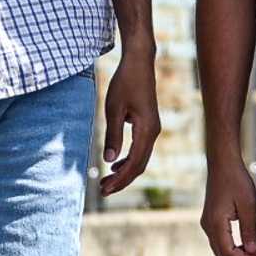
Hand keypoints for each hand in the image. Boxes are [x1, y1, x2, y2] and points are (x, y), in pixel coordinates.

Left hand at [99, 47, 160, 196]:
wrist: (139, 64)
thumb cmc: (125, 83)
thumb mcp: (113, 109)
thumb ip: (113, 135)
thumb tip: (109, 161)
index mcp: (146, 130)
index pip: (134, 163)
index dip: (120, 179)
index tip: (104, 190)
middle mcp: (153, 132)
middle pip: (140, 165)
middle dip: (122, 180)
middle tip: (102, 191)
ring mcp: (153, 129)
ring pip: (141, 159)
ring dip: (125, 172)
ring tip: (106, 181)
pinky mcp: (149, 125)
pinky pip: (141, 150)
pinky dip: (129, 160)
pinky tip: (115, 164)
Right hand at [200, 156, 255, 255]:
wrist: (222, 163)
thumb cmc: (236, 180)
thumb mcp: (248, 205)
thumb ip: (249, 230)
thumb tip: (251, 251)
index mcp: (216, 223)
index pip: (228, 252)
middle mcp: (207, 225)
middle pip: (222, 254)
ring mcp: (207, 222)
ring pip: (219, 249)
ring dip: (235, 254)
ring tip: (253, 252)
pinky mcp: (210, 218)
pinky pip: (218, 240)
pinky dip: (230, 246)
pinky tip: (243, 243)